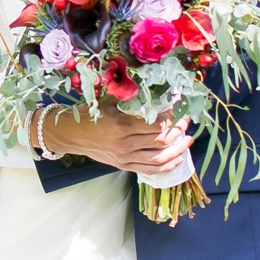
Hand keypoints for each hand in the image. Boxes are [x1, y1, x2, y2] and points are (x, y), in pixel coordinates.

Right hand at [41, 109, 192, 175]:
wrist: (71, 135)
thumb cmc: (89, 115)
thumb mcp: (109, 102)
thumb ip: (130, 98)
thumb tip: (153, 90)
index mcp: (122, 126)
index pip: (156, 124)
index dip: (171, 116)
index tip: (177, 108)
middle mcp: (125, 144)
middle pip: (161, 140)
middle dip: (178, 130)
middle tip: (186, 121)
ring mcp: (125, 158)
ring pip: (159, 158)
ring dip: (177, 150)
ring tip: (188, 140)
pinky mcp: (124, 166)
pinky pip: (150, 170)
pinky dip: (166, 166)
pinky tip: (177, 159)